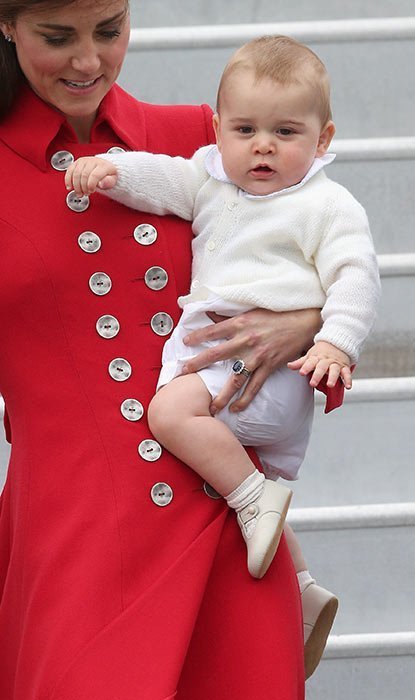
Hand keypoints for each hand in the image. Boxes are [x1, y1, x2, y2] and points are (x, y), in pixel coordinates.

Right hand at [65, 156, 117, 194]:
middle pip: (84, 175)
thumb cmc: (107, 174)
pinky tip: (70, 187)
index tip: (91, 191)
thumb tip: (101, 184)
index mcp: (103, 165)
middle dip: (83, 187)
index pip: (94, 175)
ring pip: (76, 174)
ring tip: (79, 193)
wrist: (103, 166)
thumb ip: (108, 182)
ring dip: (76, 186)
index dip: (91, 185)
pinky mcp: (77, 162)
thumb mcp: (112, 180)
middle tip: (86, 193)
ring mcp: (84, 161)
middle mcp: (92, 161)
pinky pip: (70, 170)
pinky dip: (68, 180)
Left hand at [181, 307, 321, 412]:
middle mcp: (246, 340)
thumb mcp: (250, 311)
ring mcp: (257, 356)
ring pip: (235, 378)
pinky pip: (254, 386)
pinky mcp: (269, 366)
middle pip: (216, 354)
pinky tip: (236, 408)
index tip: (185, 343)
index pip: (212, 330)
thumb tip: (209, 314)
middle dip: (198, 364)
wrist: (303, 322)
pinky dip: (245, 399)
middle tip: (183, 373)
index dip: (197, 336)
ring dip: (223, 394)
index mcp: (240, 324)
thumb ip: (229, 316)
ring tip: (212, 407)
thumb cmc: (276, 315)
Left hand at [287, 340, 351, 388]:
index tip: (301, 372)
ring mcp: (335, 364)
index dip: (305, 367)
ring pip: (334, 370)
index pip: (310, 362)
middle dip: (317, 375)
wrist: (337, 342)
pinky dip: (348, 380)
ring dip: (332, 377)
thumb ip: (300, 362)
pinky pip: (347, 373)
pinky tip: (348, 387)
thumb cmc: (321, 352)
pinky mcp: (344, 367)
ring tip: (330, 385)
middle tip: (312, 383)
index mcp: (316, 358)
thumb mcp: (310, 355)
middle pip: (321, 367)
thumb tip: (289, 365)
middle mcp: (326, 361)